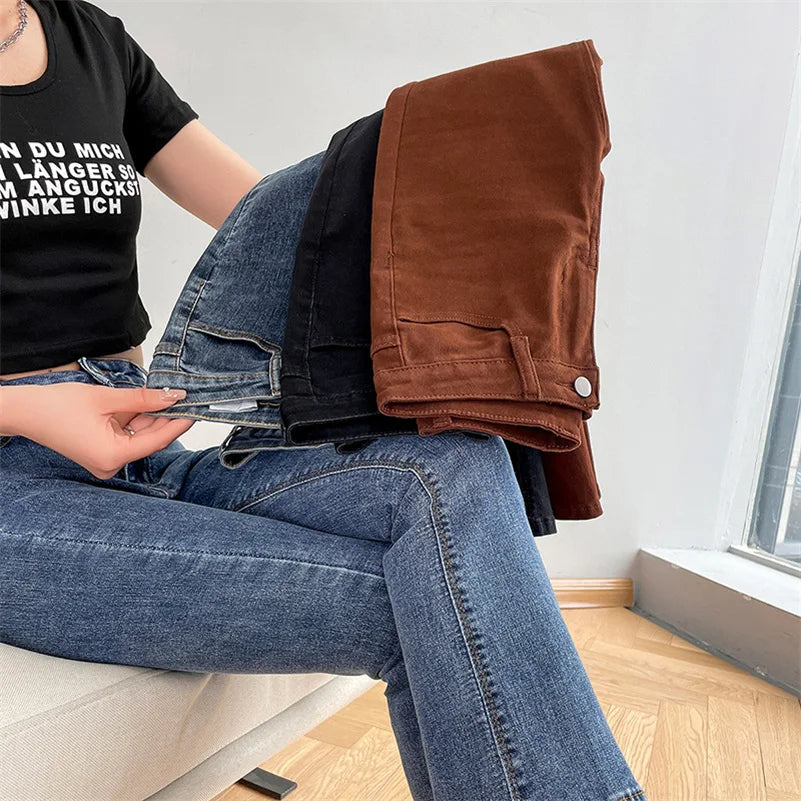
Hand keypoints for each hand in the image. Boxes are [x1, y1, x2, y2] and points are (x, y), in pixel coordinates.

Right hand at [3, 382, 195, 478]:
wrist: (26, 411)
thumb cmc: (58, 406)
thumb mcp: (107, 398)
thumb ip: (143, 399)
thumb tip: (173, 396)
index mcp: (112, 456)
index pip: (157, 440)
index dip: (179, 423)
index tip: (197, 409)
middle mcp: (111, 465)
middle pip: (150, 439)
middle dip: (166, 417)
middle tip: (185, 396)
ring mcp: (107, 461)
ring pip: (140, 436)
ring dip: (151, 416)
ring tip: (166, 394)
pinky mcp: (103, 453)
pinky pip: (128, 436)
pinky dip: (136, 420)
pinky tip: (146, 403)